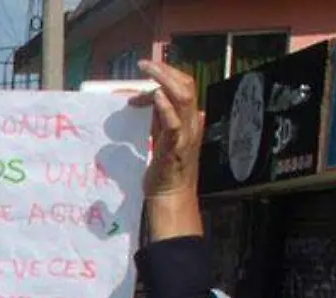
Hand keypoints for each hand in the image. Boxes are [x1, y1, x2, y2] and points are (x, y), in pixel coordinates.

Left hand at [133, 60, 204, 238]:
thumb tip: (154, 98)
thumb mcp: (163, 137)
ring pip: (184, 98)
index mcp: (188, 120)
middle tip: (145, 64)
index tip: (144, 75)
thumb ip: (161, 119)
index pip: (183, 87)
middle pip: (186, 86)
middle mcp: (191, 123)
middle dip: (166, 71)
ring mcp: (185, 135)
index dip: (166, 77)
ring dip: (165, 81)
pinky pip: (174, 124)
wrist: (170, 195)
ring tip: (149, 70)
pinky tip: (155, 96)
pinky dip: (166, 108)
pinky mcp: (175, 148)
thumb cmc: (164, 169)